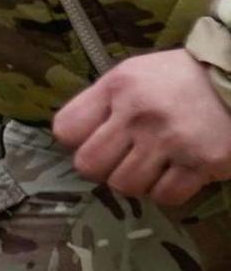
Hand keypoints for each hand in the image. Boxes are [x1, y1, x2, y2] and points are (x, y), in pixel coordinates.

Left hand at [54, 48, 230, 207]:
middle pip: (90, 166)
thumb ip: (105, 102)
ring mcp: (171, 140)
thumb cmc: (184, 78)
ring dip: (139, 180)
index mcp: (119, 86)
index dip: (78, 141)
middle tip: (127, 159)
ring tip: (157, 164)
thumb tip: (77, 140)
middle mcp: (140, 113)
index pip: (66, 129)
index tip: (99, 140)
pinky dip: (170, 190)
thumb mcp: (136, 74)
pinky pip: (165, 196)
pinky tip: (181, 171)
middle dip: (104, 168)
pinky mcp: (203, 162)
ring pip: (124, 186)